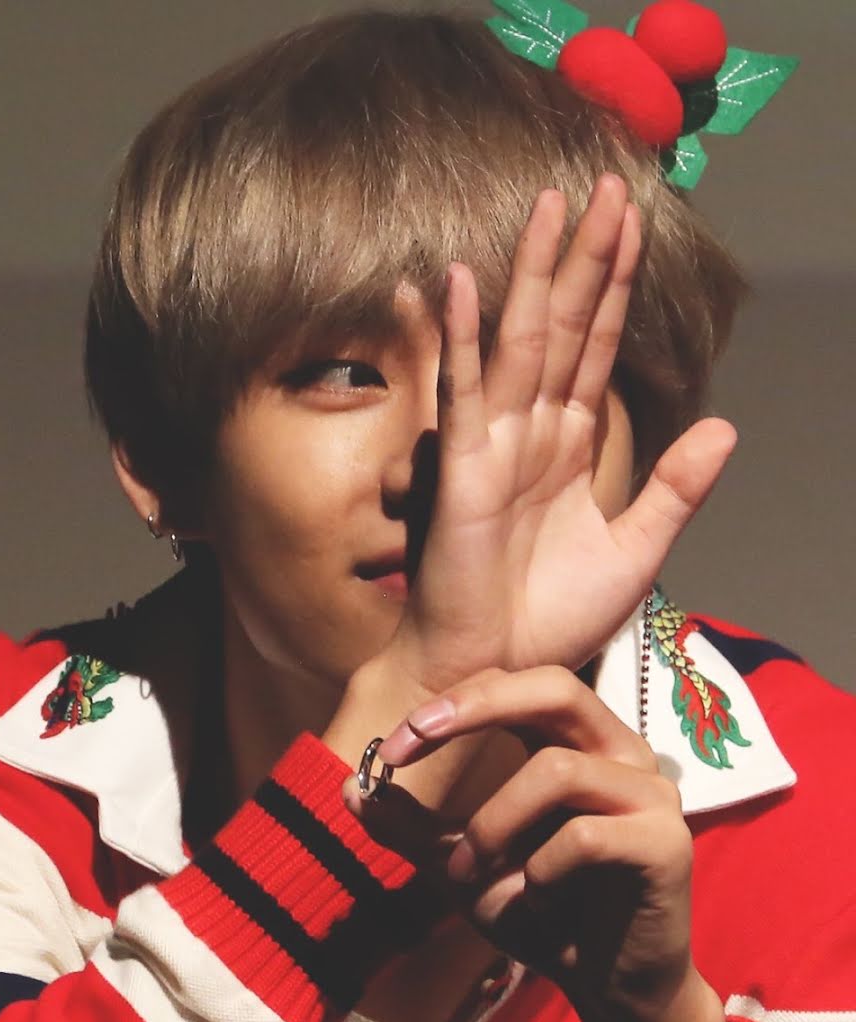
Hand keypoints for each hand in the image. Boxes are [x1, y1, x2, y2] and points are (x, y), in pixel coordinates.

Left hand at [356, 666, 728, 1021]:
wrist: (607, 989)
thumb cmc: (543, 917)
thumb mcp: (464, 869)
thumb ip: (415, 829)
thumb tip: (351, 788)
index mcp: (577, 744)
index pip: (517, 685)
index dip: (453, 702)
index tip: (391, 750)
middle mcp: (621, 754)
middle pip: (555, 687)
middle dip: (474, 708)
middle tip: (412, 739)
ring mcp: (651, 795)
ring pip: (556, 770)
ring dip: (493, 825)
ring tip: (473, 876)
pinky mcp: (667, 844)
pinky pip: (585, 837)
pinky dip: (541, 873)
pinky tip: (538, 902)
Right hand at [380, 173, 736, 694]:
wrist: (496, 672)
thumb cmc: (549, 622)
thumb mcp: (634, 554)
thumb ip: (674, 491)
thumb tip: (725, 428)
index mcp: (569, 446)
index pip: (597, 349)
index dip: (615, 288)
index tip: (632, 224)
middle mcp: (531, 432)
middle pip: (564, 326)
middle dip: (585, 257)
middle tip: (606, 182)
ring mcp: (494, 444)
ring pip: (520, 341)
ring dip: (533, 273)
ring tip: (552, 205)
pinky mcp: (462, 470)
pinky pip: (463, 392)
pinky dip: (464, 338)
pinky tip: (467, 283)